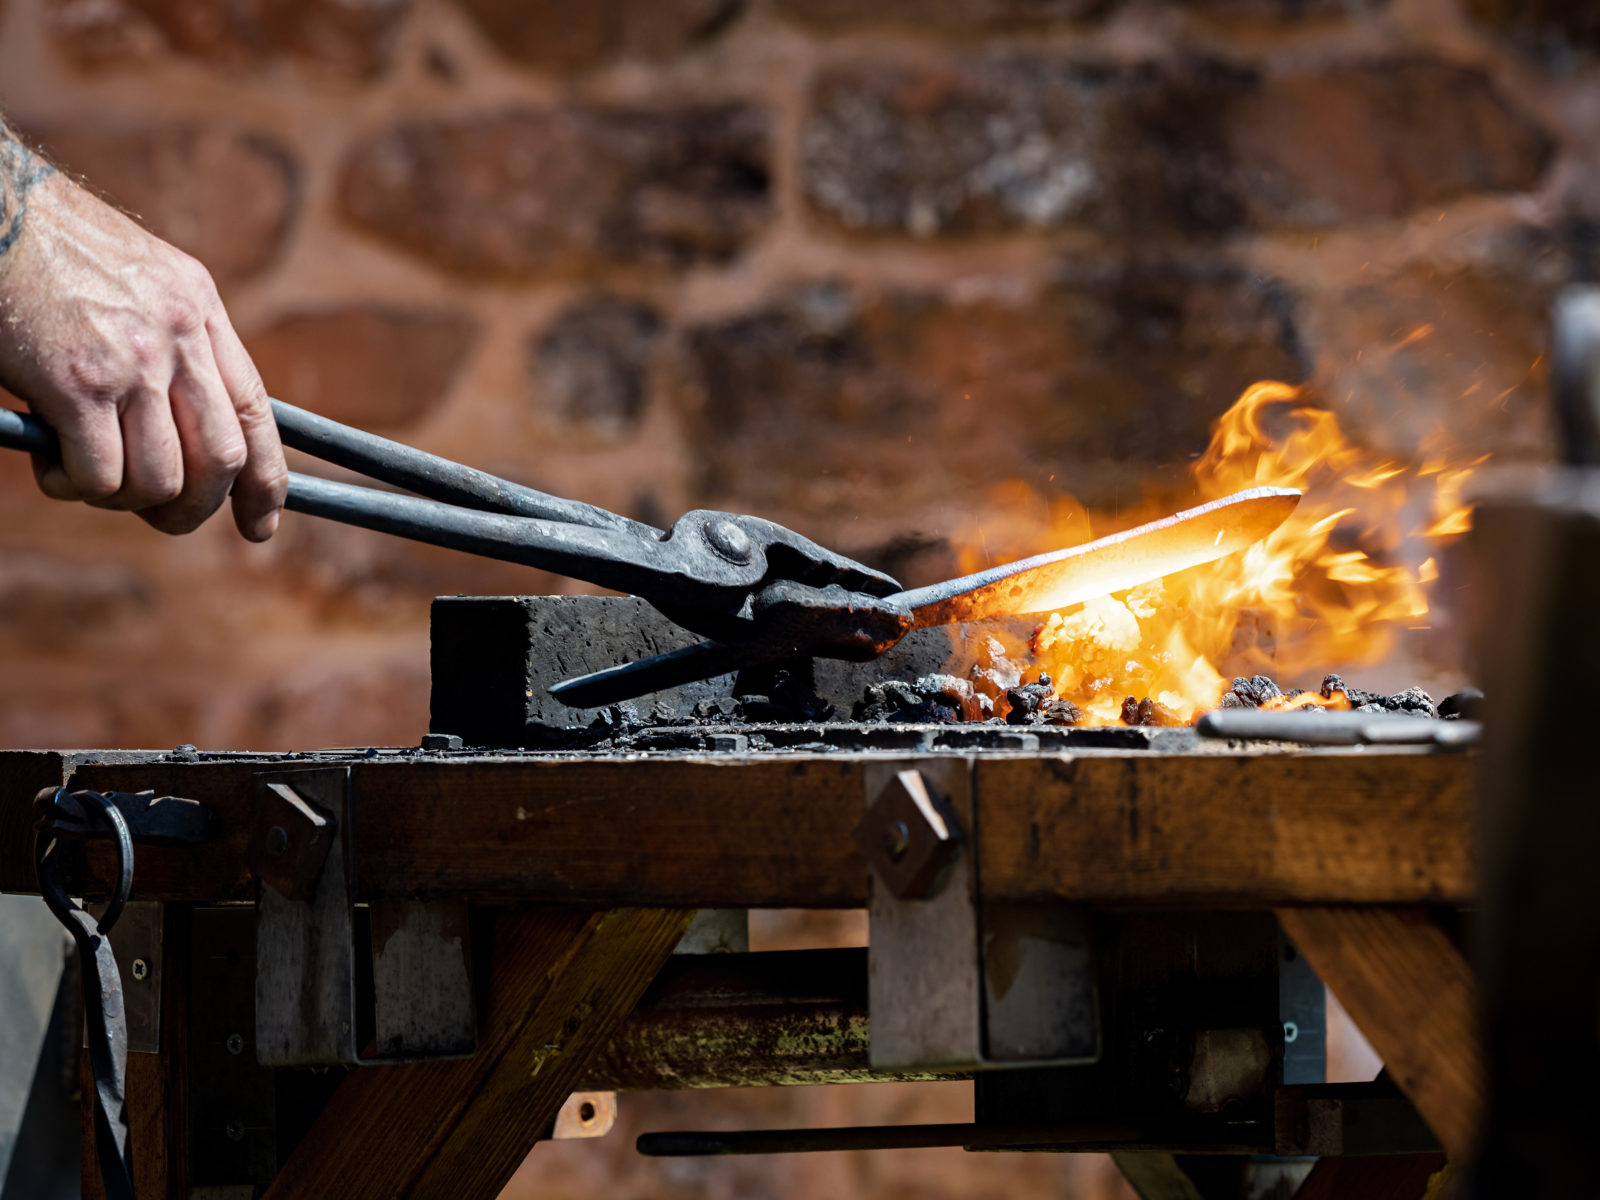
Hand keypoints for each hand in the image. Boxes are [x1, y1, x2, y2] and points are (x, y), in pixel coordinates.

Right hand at [0, 133, 285, 539]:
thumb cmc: (42, 248)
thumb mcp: (138, 279)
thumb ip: (173, 341)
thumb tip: (189, 429)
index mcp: (198, 309)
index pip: (256, 414)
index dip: (265, 482)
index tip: (259, 526)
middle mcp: (178, 336)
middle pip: (222, 460)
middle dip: (195, 507)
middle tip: (160, 518)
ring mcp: (132, 360)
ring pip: (160, 479)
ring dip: (123, 498)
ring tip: (84, 473)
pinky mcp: (76, 383)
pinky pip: (100, 475)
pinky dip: (74, 485)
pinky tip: (48, 460)